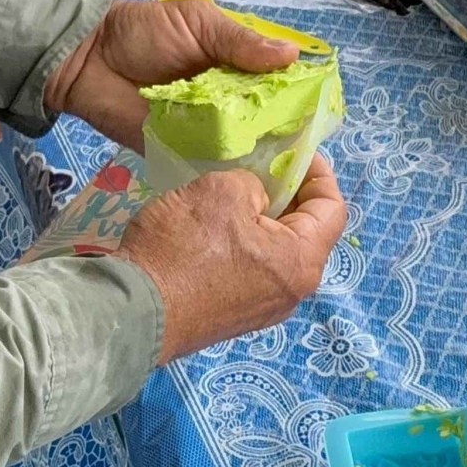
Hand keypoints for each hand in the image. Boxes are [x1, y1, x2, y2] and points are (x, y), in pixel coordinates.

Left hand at [44, 0, 298, 151]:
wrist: (89, 59)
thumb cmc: (144, 32)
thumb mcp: (199, 23)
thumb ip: (240, 41)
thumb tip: (292, 54)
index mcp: (236, 66)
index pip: (276, 84)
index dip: (296, 95)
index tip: (317, 108)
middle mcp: (228, 100)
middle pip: (265, 120)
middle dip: (282, 130)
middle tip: (302, 144)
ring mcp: (206, 129)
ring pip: (243, 145)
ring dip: (258, 152)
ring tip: (281, 165)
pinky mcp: (182, 151)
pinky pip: (209, 164)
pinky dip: (225, 169)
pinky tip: (246, 175)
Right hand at [115, 156, 345, 363]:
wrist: (133, 312)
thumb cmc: (184, 247)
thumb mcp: (223, 191)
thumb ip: (254, 184)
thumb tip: (257, 196)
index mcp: (301, 263)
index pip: (333, 209)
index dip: (319, 173)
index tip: (296, 151)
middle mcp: (292, 293)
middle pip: (307, 232)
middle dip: (289, 194)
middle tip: (262, 166)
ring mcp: (262, 309)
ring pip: (277, 251)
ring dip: (264, 218)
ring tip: (236, 191)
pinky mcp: (233, 315)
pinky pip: (253, 269)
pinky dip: (244, 242)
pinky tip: (215, 225)